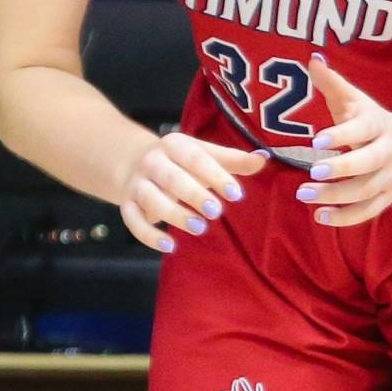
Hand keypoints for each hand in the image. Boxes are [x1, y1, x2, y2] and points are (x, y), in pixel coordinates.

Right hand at [117, 132, 268, 252]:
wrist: (132, 162)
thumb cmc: (180, 163)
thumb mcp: (204, 154)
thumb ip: (233, 160)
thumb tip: (265, 158)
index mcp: (174, 144)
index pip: (195, 158)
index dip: (215, 175)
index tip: (236, 194)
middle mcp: (152, 161)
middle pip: (171, 177)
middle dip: (193, 194)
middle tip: (216, 212)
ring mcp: (137, 183)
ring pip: (151, 198)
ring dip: (174, 214)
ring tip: (199, 228)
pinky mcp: (126, 205)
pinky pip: (132, 221)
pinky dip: (148, 235)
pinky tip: (169, 246)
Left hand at [296, 53, 391, 227]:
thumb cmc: (368, 119)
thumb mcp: (353, 99)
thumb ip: (331, 82)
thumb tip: (311, 59)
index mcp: (377, 125)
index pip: (361, 130)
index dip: (340, 135)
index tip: (315, 141)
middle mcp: (387, 153)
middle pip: (368, 164)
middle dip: (341, 170)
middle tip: (311, 173)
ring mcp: (389, 178)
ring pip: (367, 191)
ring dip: (337, 196)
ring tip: (305, 195)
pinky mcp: (386, 197)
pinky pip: (369, 212)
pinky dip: (347, 218)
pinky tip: (320, 217)